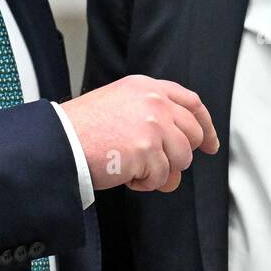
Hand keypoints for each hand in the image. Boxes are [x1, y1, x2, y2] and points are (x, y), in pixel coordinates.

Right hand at [60, 75, 218, 192]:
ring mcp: (153, 125)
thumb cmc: (81, 128)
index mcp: (147, 88)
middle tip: (156, 165)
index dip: (205, 125)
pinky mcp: (147, 150)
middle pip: (192, 135)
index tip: (210, 143)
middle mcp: (154, 102)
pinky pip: (161, 177)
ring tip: (132, 167)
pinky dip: (144, 183)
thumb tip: (177, 155)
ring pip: (181, 160)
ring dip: (159, 171)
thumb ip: (152, 118)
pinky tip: (125, 173)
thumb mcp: (119, 104)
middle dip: (179, 156)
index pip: (191, 103)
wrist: (60, 141)